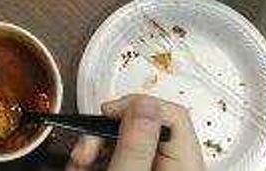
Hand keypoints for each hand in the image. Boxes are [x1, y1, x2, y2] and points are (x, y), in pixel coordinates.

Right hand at [66, 94, 205, 170]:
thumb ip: (136, 142)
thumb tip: (144, 102)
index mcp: (184, 166)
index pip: (172, 113)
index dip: (136, 104)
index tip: (108, 112)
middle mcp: (174, 166)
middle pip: (143, 124)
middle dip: (105, 130)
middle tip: (88, 146)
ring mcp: (155, 168)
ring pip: (125, 139)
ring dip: (94, 145)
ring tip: (81, 162)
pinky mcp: (139, 170)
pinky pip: (117, 154)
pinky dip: (95, 158)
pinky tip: (83, 166)